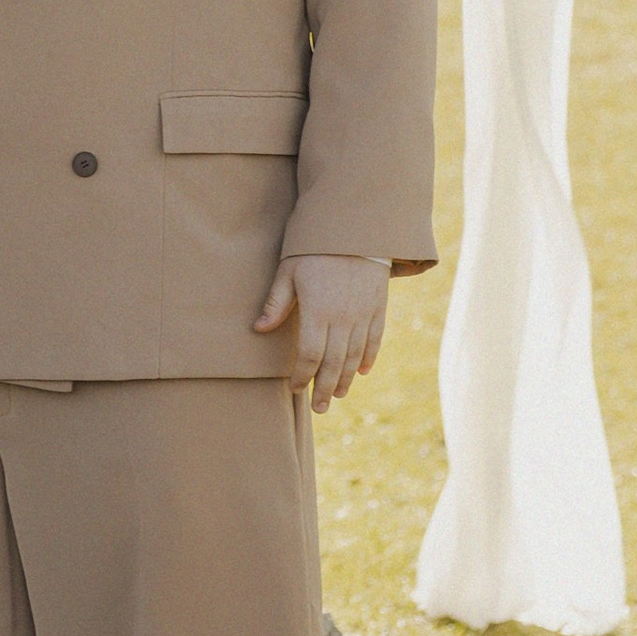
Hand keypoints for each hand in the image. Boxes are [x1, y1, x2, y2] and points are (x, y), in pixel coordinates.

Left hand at [255, 252, 388, 410]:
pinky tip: (361, 372)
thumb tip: (257, 329)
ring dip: (345, 379)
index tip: (295, 387)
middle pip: (333, 363)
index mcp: (318, 311)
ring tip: (337, 395)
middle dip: (324, 388)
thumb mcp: (289, 272)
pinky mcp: (379, 308)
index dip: (302, 375)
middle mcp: (343, 318)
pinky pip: (375, 340)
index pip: (310, 355)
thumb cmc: (315, 249)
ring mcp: (364, 314)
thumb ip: (275, 303)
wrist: (357, 228)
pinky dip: (368, 358)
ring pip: (355, 357)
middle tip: (319, 408)